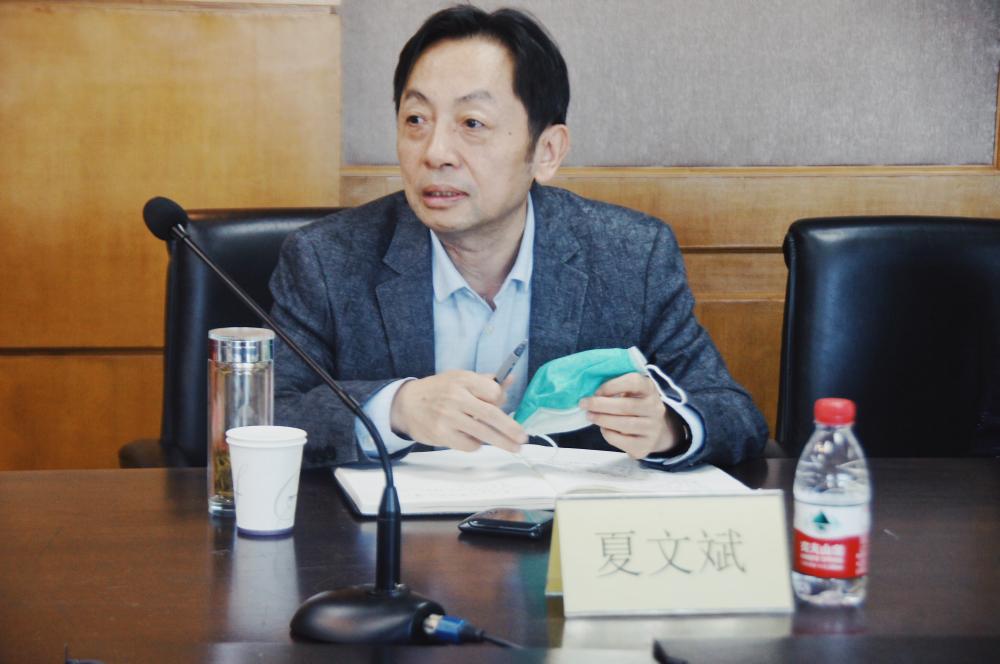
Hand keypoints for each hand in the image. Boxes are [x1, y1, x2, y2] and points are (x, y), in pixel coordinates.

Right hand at [389, 370, 527, 452]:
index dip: (501, 400)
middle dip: (511, 428)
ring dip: (502, 442)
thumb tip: (510, 380)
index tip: (503, 406)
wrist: (405, 405)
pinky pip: (469, 444)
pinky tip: (476, 440)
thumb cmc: (437, 390)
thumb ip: (485, 381)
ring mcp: (448, 418)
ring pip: (483, 433)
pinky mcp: (442, 435)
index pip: (492, 391)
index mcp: (463, 380)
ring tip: (513, 448)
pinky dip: (476, 444)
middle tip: (522, 438)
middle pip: (491, 415)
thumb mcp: (459, 378)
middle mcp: (456, 398)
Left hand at [579, 373, 680, 458]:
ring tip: (589, 415)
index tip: (596, 391)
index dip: (612, 386)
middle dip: (600, 405)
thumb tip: (590, 389)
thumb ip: (615, 387)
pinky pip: (621, 440)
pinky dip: (607, 433)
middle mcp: (655, 408)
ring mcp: (652, 428)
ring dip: (601, 419)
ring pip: (623, 424)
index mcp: (649, 389)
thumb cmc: (635, 406)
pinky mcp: (645, 445)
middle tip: (584, 403)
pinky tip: (603, 428)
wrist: (655, 431)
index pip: (633, 382)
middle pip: (625, 406)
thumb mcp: (631, 391)